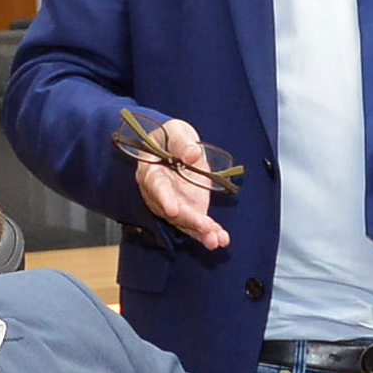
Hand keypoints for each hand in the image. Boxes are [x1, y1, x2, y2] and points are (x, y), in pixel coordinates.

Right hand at [133, 117, 229, 251]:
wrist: (176, 146)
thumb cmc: (170, 137)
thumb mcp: (175, 132)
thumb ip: (182, 142)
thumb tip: (193, 154)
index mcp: (150, 171)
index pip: (156, 186)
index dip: (163, 198)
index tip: (172, 210)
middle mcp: (160, 194)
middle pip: (172, 210)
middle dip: (189, 220)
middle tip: (204, 227)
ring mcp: (175, 204)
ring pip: (185, 222)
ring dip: (201, 232)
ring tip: (215, 240)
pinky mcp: (189, 209)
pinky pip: (198, 224)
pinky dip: (210, 233)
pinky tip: (222, 240)